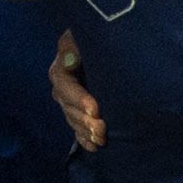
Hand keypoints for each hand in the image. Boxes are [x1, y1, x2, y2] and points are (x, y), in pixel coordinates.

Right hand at [51, 33, 110, 155]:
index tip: (95, 109)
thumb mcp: (89, 35)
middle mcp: (64, 83)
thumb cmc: (106, 36)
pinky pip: (77, 127)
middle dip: (83, 119)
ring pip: (72, 118)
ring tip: (101, 139)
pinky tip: (94, 148)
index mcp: (63, 63)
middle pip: (67, 104)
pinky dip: (85, 139)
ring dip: (85, 131)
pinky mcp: (80, 110)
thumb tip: (70, 59)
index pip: (63, 82)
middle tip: (102, 129)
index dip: (77, 98)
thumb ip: (76, 45)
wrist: (119, 43)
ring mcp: (71, 98)